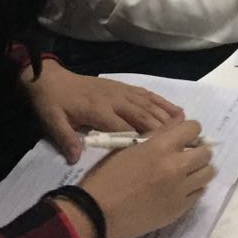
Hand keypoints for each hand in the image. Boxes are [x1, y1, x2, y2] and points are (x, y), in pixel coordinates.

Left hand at [22, 61, 182, 162]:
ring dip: (167, 116)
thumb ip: (65, 139)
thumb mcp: (52, 122)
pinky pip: (147, 95)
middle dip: (161, 129)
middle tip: (181, 144)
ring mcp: (121, 91)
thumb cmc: (52, 104)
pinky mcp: (124, 87)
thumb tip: (75, 158)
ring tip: (186, 129)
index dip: (138, 138)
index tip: (156, 153)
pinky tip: (176, 111)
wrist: (51, 79)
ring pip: (148, 104)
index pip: (122, 126)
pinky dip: (163, 102)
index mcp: (97, 110)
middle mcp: (114, 99)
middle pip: (142, 115)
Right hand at [78, 119, 214, 237]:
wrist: (98, 213)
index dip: (190, 131)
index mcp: (161, 147)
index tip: (183, 137)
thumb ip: (157, 135)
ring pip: (208, 173)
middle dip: (197, 151)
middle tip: (185, 156)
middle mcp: (176, 166)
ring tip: (185, 173)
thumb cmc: (107, 176)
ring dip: (199, 170)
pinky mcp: (180, 209)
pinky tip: (178, 189)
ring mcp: (180, 189)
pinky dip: (193, 188)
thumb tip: (179, 123)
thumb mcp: (128, 147)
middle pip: (206, 152)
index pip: (194, 128)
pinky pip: (199, 193)